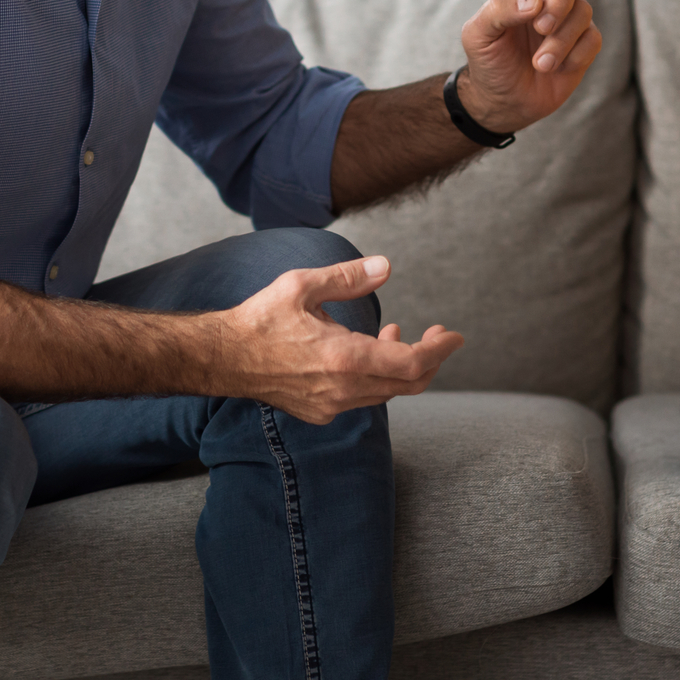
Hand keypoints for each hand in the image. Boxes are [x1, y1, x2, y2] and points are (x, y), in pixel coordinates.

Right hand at [212, 254, 463, 423]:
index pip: (411, 362)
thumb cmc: (260, 318)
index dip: (440, 350)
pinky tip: (368, 351)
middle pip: (407, 384)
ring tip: (398, 330)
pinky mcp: (320, 412)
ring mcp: (331, 405)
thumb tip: (386, 267)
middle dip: (429, 358)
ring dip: (402, 365)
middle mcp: (342, 389)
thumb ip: (348, 277)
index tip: (456, 336)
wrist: (223, 358)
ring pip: (386, 393)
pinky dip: (378, 376)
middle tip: (439, 334)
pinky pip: (364, 398)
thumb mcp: (302, 285)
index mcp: (344, 358)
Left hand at [455, 0, 602, 130]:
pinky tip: (551, 68)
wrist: (501, 101)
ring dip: (559, 39)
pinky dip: (570, 56)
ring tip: (538, 60)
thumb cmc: (486, 60)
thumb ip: (501, 11)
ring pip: (581, 12)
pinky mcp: (583, 44)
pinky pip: (592, 39)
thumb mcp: (477, 34)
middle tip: (542, 24)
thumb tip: (537, 2)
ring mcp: (567, 18)